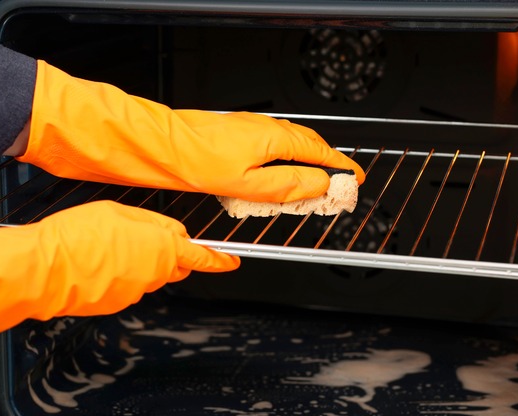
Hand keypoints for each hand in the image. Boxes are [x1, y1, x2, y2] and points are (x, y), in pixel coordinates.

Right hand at [0, 201, 237, 367]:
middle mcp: (153, 274)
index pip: (200, 257)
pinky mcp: (116, 304)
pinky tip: (97, 262)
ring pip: (148, 276)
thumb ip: (153, 222)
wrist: (45, 268)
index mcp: (161, 248)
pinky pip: (127, 287)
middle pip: (174, 265)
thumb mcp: (120, 211)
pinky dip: (119, 275)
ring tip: (107, 246)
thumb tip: (172, 233)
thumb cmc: (77, 236)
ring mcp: (134, 292)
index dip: (218, 260)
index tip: (231, 262)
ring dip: (138, 262)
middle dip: (169, 254)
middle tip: (143, 239)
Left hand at [17, 60, 364, 202]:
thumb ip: (287, 185)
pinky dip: (285, 158)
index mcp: (274, 139)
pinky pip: (273, 144)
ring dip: (307, 160)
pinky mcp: (237, 131)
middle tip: (338, 182)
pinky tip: (277, 172)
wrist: (163, 146)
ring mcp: (251, 127)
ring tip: (312, 182)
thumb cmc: (197, 162)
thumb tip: (319, 184)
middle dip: (327, 163)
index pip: (320, 152)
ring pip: (290, 143)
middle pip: (309, 144)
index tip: (355, 178)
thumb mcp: (249, 184)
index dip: (340, 167)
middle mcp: (266, 128)